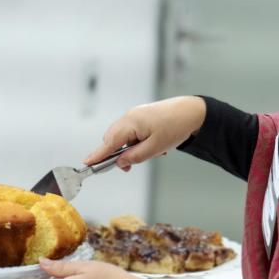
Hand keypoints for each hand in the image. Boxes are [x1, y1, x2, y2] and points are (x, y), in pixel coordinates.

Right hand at [84, 96, 206, 170]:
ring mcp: (135, 115)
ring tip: (154, 152)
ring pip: (125, 138)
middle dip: (120, 155)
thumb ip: (135, 157)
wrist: (192, 111)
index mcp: (131, 122)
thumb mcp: (155, 148)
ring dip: (133, 149)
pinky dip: (140, 143)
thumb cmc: (175, 127)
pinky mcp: (142, 116)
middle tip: (129, 167)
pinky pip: (134, 133)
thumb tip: (120, 162)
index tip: (87, 164)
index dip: (97, 154)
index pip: (109, 142)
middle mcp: (129, 117)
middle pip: (114, 140)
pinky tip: (156, 146)